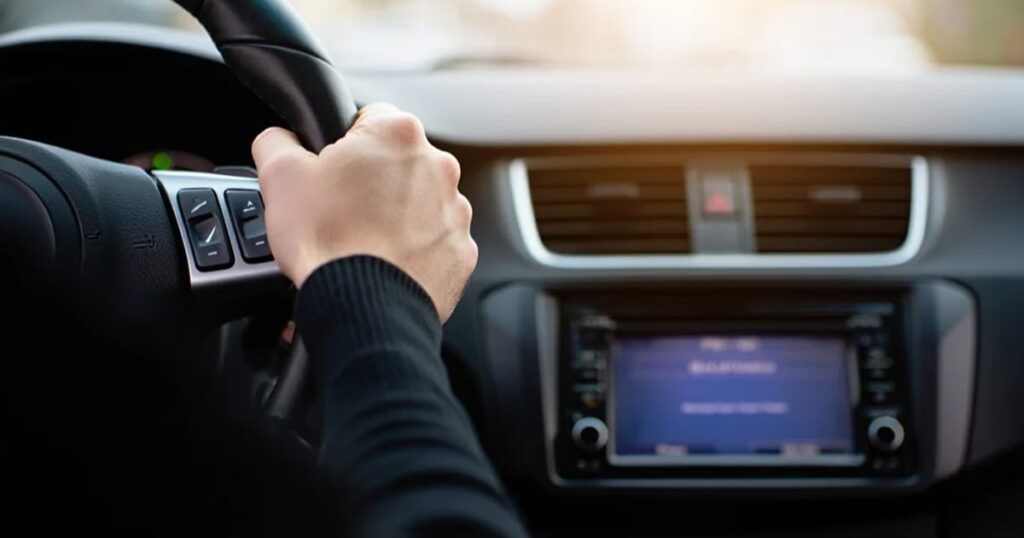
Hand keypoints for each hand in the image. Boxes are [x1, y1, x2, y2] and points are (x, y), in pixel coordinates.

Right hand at [252, 103, 477, 321]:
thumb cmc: (327, 241)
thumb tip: (280, 137)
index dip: (342, 146)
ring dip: (394, 215)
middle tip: (340, 211)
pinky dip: (412, 249)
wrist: (364, 307)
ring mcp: (456, 211)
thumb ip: (277, 140)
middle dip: (371, 181)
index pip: (368, 119)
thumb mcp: (278, 175)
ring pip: (418, 202)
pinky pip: (434, 241)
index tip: (331, 173)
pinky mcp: (462, 251)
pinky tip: (385, 263)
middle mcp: (439, 166)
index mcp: (398, 133)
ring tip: (361, 242)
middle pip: (396, 162)